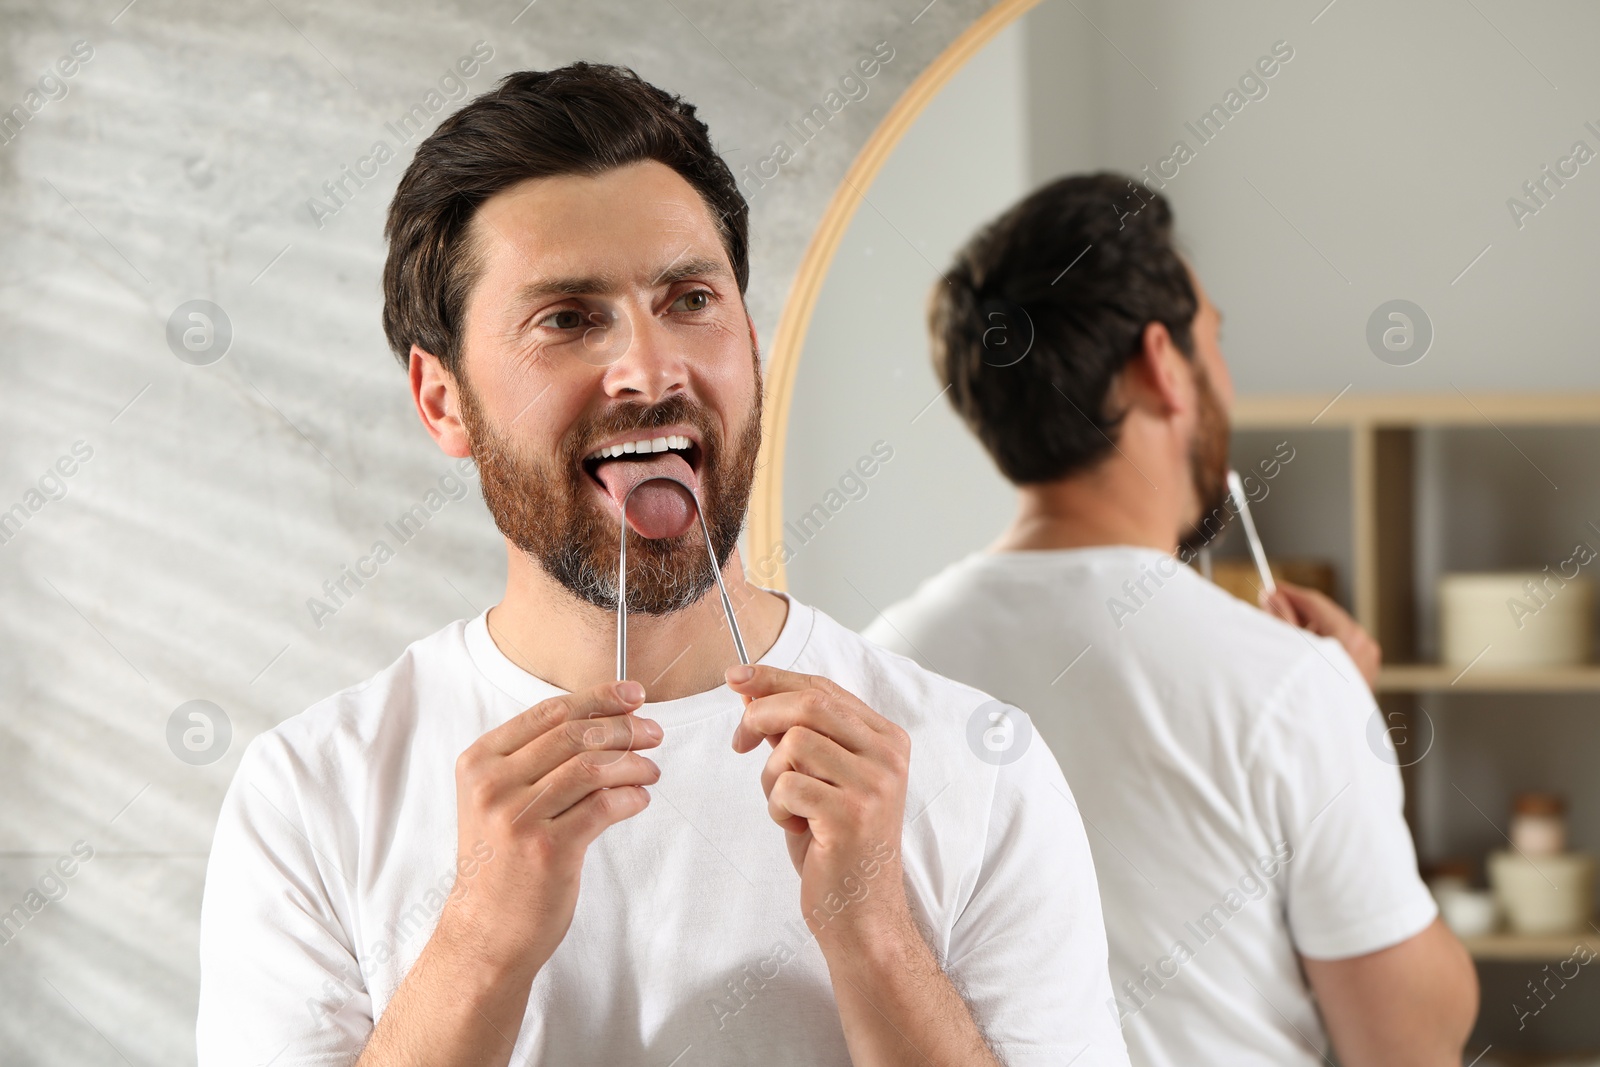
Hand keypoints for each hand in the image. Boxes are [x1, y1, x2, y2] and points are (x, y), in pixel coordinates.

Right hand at [440, 680, 662, 979]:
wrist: (486, 930)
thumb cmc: (501, 862)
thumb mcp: (497, 800)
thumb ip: (534, 760)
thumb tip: (604, 719)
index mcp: (479, 763)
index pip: (548, 712)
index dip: (598, 697)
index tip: (633, 694)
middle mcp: (493, 785)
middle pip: (575, 734)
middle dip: (624, 728)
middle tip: (653, 732)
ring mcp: (518, 818)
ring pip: (593, 767)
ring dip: (634, 763)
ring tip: (651, 770)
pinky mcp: (547, 849)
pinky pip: (604, 806)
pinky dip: (631, 797)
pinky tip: (639, 799)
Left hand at [727, 664, 910, 945]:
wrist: (861, 913)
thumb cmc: (836, 845)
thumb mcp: (819, 778)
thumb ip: (797, 734)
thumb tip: (752, 690)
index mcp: (886, 739)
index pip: (824, 688)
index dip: (774, 678)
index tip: (735, 678)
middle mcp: (888, 756)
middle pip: (810, 703)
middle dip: (762, 715)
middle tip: (740, 742)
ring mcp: (874, 785)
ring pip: (795, 743)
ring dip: (772, 775)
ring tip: (787, 805)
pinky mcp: (852, 815)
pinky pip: (788, 785)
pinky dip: (777, 806)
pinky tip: (797, 827)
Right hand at [1261, 581, 1381, 686]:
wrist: (1323, 738)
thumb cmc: (1307, 697)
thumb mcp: (1286, 649)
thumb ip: (1280, 618)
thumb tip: (1274, 597)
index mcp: (1346, 636)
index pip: (1314, 601)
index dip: (1288, 593)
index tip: (1269, 589)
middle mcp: (1362, 644)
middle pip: (1325, 615)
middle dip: (1298, 613)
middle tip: (1271, 613)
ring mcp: (1368, 659)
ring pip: (1333, 631)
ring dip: (1309, 630)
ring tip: (1285, 642)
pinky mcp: (1365, 673)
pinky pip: (1341, 648)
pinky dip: (1321, 647)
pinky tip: (1302, 658)